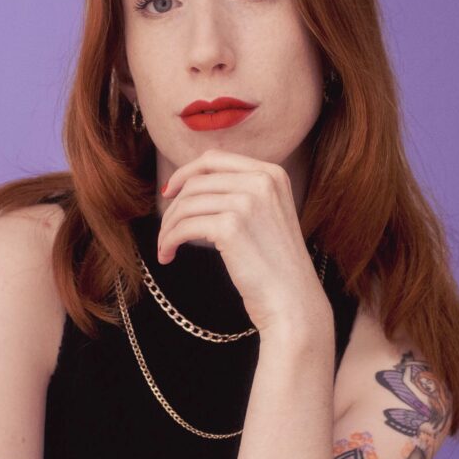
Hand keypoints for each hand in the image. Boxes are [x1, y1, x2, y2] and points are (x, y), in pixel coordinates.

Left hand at [159, 148, 331, 337]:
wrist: (293, 300)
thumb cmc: (276, 266)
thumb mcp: (268, 215)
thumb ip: (242, 193)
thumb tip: (191, 184)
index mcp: (271, 174)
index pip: (214, 159)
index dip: (185, 173)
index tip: (170, 193)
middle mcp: (261, 181)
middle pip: (196, 182)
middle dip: (174, 206)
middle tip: (165, 229)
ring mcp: (247, 202)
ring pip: (186, 204)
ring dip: (168, 226)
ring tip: (165, 246)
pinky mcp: (231, 227)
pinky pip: (184, 227)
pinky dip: (169, 240)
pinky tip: (168, 255)